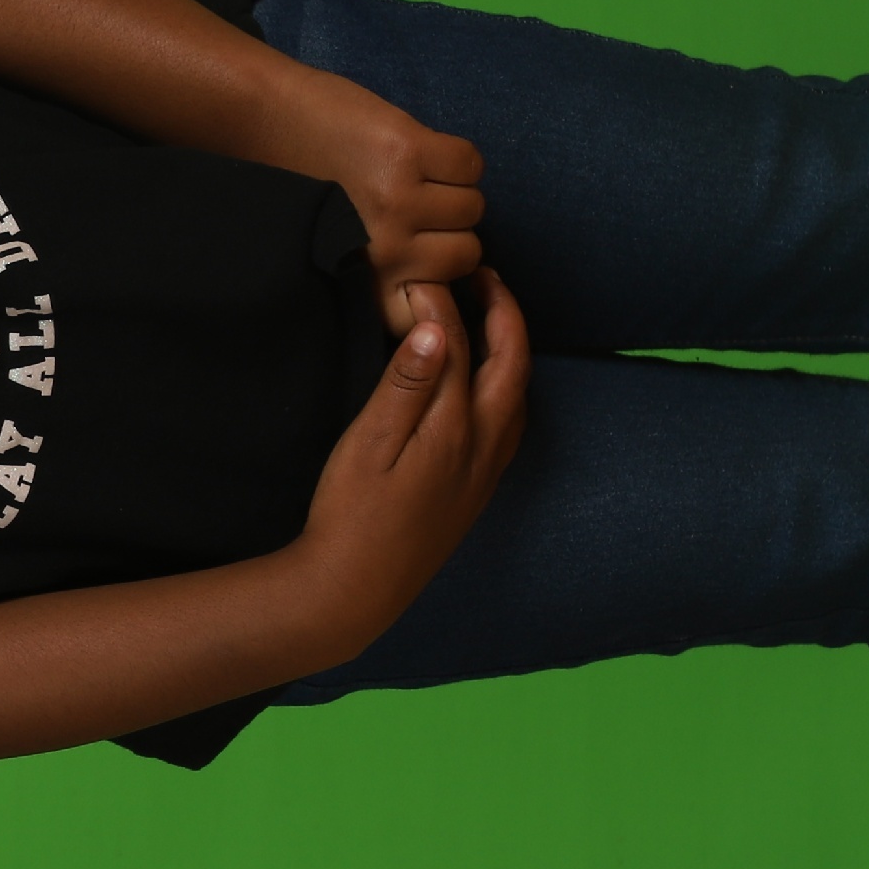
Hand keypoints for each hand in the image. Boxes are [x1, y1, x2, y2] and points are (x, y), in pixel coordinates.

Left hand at [281, 72, 487, 333]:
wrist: (259, 119)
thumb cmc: (293, 184)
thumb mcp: (329, 249)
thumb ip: (377, 268)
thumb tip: (436, 278)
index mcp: (362, 276)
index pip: (430, 313)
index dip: (437, 285)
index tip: (427, 265)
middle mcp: (385, 246)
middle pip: (465, 254)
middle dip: (450, 232)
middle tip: (420, 209)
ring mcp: (399, 198)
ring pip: (473, 208)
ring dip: (454, 191)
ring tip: (417, 177)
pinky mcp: (409, 149)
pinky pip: (470, 164)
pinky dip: (456, 157)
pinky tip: (424, 151)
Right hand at [290, 269, 530, 651]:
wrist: (354, 591)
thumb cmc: (351, 517)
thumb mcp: (369, 444)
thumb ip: (406, 384)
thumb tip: (434, 326)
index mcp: (455, 429)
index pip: (458, 346)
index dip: (441, 304)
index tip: (418, 278)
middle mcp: (483, 447)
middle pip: (511, 365)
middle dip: (504, 314)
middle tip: (485, 277)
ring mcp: (484, 472)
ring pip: (517, 396)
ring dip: (512, 350)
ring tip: (492, 319)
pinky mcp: (475, 492)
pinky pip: (509, 424)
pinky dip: (507, 387)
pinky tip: (487, 388)